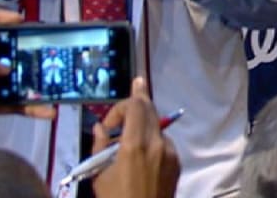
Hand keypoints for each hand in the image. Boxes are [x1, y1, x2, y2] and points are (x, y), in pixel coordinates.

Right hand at [92, 77, 180, 197]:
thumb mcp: (99, 175)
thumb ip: (99, 146)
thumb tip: (101, 127)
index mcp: (135, 145)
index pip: (136, 105)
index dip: (125, 100)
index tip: (112, 114)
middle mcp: (157, 143)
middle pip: (149, 110)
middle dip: (136, 105)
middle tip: (124, 106)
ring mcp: (170, 153)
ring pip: (156, 126)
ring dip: (142, 126)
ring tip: (124, 146)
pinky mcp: (176, 163)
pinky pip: (163, 143)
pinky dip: (151, 142)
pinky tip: (139, 159)